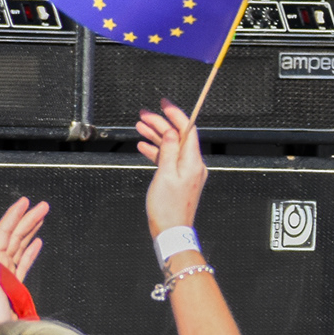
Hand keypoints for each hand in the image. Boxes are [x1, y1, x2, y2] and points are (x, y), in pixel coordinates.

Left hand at [0, 196, 47, 284]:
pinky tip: (36, 243)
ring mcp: (7, 276)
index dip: (13, 216)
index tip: (24, 202)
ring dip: (31, 231)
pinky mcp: (15, 286)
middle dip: (28, 220)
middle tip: (42, 206)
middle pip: (13, 237)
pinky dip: (31, 251)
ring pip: (19, 247)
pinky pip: (23, 263)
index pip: (2, 233)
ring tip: (41, 218)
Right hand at [135, 101, 206, 236]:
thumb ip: (168, 151)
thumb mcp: (165, 174)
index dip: (176, 115)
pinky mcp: (180, 179)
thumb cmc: (167, 207)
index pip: (188, 130)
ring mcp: (187, 172)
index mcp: (193, 161)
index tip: (164, 104)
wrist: (171, 230)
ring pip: (172, 147)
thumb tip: (172, 132)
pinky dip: (157, 151)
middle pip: (178, 137)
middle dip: (161, 124)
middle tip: (143, 114)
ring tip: (140, 126)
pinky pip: (169, 159)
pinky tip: (144, 146)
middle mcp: (194, 165)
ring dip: (156, 136)